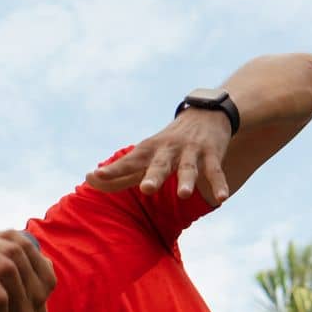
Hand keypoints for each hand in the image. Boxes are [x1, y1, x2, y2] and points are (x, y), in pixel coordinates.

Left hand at [84, 110, 232, 203]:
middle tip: (146, 189)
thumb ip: (119, 174)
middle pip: (158, 164)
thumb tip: (90, 180)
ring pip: (188, 167)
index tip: (93, 177)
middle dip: (153, 176)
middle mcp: (167, 150)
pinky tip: (222, 198)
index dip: (111, 171)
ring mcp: (191, 151)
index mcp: (148, 151)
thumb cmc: (167, 144)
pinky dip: (219, 184)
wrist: (206, 113)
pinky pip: (215, 171)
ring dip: (186, 180)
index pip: (127, 162)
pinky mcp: (212, 153)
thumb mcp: (144, 156)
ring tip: (184, 194)